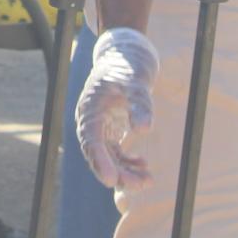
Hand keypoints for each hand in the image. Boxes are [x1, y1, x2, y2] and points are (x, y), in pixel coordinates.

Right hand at [76, 27, 158, 189]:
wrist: (126, 54)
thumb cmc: (128, 66)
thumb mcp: (136, 82)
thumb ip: (140, 103)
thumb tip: (144, 129)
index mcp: (89, 109)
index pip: (90, 140)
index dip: (100, 161)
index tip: (111, 180)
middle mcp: (90, 120)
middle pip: (98, 154)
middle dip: (117, 172)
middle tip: (140, 184)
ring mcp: (99, 125)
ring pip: (107, 157)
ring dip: (125, 171)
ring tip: (148, 180)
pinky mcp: (109, 128)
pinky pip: (114, 151)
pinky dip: (127, 161)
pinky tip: (143, 165)